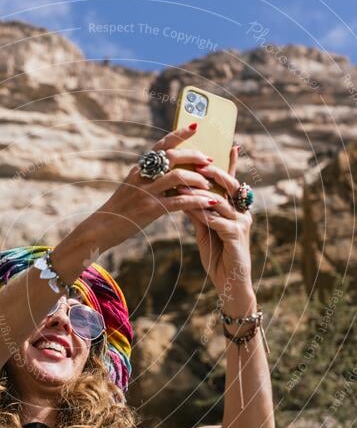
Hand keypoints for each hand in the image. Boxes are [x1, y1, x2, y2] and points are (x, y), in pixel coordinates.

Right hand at [91, 125, 219, 248]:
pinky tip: (209, 203)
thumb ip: (148, 178)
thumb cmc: (120, 210)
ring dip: (198, 179)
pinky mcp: (150, 209)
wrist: (101, 228)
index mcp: (139, 168)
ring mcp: (145, 192)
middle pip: (172, 157)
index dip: (179, 134)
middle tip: (209, 161)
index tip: (196, 127)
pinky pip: (179, 202)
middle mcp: (142, 176)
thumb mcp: (131, 188)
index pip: (161, 145)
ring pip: (178, 177)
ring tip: (208, 185)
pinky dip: (197, 201)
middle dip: (194, 156)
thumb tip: (170, 172)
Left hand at [181, 145, 255, 315]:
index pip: (232, 181)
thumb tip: (184, 193)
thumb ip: (198, 211)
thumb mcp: (205, 229)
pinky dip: (204, 214)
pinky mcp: (236, 237)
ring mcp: (241, 224)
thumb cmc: (218, 255)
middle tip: (199, 162)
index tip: (229, 144)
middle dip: (215, 172)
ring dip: (203, 192)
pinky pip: (219, 221)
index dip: (231, 163)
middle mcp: (243, 212)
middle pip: (231, 185)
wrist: (229, 283)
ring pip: (222, 201)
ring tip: (185, 184)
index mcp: (237, 208)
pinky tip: (191, 209)